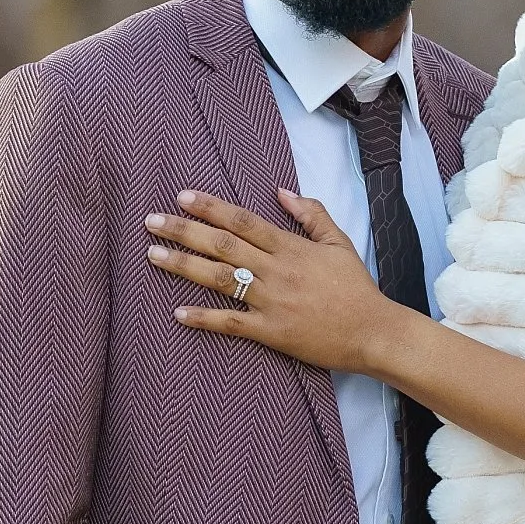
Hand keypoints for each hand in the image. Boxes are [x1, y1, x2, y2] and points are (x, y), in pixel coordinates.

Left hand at [146, 188, 395, 374]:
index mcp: (291, 247)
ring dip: (183, 265)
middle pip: (222, 245)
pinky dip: (204, 318)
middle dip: (184, 230)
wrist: (372, 332)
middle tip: (152, 221)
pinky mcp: (271, 331)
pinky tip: (178, 312)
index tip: (182, 197)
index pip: (243, 220)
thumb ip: (312, 214)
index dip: (211, 207)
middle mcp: (276, 270)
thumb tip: (282, 191)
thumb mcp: (339, 242)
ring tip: (154, 255)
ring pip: (219, 279)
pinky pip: (231, 323)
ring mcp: (271, 301)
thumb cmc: (357, 288)